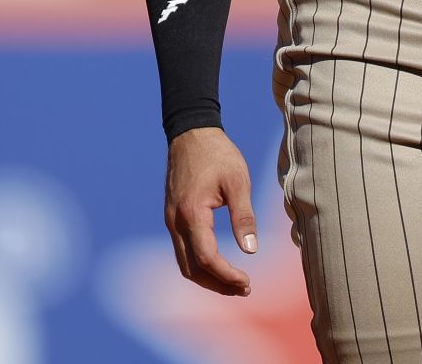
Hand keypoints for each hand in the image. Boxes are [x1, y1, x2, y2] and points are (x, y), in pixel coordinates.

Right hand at [165, 126, 257, 295]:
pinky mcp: (173, 216)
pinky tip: (219, 263)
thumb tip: (251, 251)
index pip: (207, 259)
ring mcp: (171, 219)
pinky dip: (199, 263)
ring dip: (208, 277)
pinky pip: (182, 250)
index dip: (227, 276)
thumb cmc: (218, 154)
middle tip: (244, 288)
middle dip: (217, 284)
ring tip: (234, 282)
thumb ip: (244, 216)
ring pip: (184, 263)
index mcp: (191, 214)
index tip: (247, 282)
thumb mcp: (238, 181)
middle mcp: (175, 221)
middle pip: (191, 269)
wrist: (191, 132)